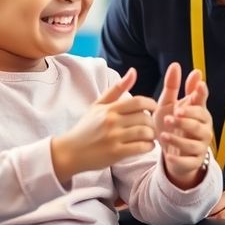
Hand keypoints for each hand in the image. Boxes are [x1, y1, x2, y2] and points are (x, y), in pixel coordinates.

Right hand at [51, 68, 157, 185]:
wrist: (70, 151)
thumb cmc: (86, 127)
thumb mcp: (98, 105)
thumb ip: (117, 89)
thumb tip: (133, 71)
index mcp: (109, 109)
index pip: (138, 102)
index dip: (151, 104)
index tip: (154, 109)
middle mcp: (112, 121)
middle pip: (144, 118)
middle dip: (152, 122)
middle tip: (151, 125)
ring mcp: (114, 137)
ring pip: (144, 132)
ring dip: (152, 135)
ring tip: (150, 136)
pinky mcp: (115, 153)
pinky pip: (140, 148)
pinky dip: (148, 147)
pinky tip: (147, 146)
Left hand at [155, 63, 212, 188]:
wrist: (170, 153)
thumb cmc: (171, 124)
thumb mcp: (168, 105)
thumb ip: (172, 87)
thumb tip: (176, 65)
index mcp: (198, 111)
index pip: (203, 101)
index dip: (201, 94)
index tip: (199, 86)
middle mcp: (203, 128)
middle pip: (200, 122)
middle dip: (187, 118)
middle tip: (174, 114)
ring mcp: (200, 146)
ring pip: (194, 142)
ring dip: (180, 138)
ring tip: (164, 134)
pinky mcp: (193, 162)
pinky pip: (189, 160)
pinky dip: (178, 158)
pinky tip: (167, 154)